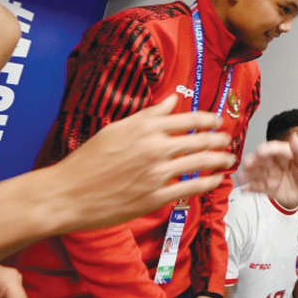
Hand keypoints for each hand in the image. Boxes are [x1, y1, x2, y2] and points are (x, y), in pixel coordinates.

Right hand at [54, 95, 236, 230]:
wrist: (68, 193)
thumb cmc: (88, 160)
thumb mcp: (117, 129)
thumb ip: (148, 115)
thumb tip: (172, 100)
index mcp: (145, 127)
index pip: (189, 119)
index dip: (209, 120)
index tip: (218, 121)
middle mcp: (155, 148)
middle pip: (200, 140)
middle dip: (219, 140)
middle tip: (228, 140)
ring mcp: (157, 173)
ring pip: (200, 163)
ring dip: (220, 160)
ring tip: (228, 158)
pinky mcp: (156, 197)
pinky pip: (191, 188)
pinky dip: (208, 183)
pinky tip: (217, 180)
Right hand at [236, 132, 297, 206]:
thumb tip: (294, 136)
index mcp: (285, 154)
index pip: (274, 149)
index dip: (266, 150)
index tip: (260, 151)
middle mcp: (275, 163)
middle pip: (261, 160)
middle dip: (253, 161)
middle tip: (247, 163)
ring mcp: (272, 175)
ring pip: (257, 173)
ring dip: (248, 174)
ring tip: (242, 177)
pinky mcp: (270, 187)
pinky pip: (258, 187)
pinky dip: (250, 188)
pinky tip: (244, 188)